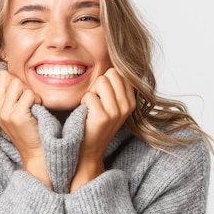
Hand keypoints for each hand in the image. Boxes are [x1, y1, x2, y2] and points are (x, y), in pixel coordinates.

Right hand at [0, 71, 51, 189]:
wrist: (35, 151)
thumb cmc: (28, 128)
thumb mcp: (11, 109)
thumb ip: (5, 92)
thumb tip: (2, 70)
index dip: (9, 79)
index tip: (18, 92)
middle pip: (5, 75)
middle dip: (20, 82)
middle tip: (27, 98)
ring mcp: (4, 113)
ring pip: (17, 82)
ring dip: (29, 91)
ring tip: (32, 104)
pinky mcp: (16, 116)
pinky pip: (29, 94)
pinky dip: (37, 99)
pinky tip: (36, 109)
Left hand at [70, 68, 135, 191]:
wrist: (87, 151)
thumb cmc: (94, 123)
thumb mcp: (110, 105)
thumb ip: (114, 87)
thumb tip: (112, 63)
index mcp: (131, 101)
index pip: (119, 73)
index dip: (105, 81)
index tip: (102, 98)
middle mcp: (127, 106)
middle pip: (111, 74)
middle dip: (98, 84)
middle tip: (95, 103)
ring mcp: (117, 112)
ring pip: (101, 81)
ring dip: (90, 93)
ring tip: (91, 108)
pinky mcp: (103, 117)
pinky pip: (89, 95)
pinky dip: (83, 103)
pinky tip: (86, 115)